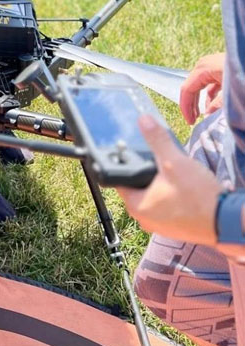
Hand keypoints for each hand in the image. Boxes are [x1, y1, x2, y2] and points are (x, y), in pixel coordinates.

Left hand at [118, 115, 220, 244]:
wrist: (226, 220)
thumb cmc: (198, 196)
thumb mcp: (174, 162)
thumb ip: (156, 140)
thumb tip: (142, 120)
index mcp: (136, 206)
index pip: (120, 179)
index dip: (126, 162)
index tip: (133, 150)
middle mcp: (144, 219)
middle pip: (137, 186)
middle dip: (146, 171)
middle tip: (158, 158)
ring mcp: (160, 224)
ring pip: (153, 195)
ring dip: (160, 182)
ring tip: (171, 170)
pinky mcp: (174, 226)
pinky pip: (166, 204)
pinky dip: (170, 194)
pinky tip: (182, 185)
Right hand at [180, 52, 224, 124]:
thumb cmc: (243, 75)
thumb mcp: (231, 93)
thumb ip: (218, 105)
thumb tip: (207, 115)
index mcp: (203, 69)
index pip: (187, 90)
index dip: (186, 107)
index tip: (190, 123)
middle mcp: (204, 65)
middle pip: (191, 87)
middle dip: (191, 105)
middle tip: (193, 122)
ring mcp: (212, 66)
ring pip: (200, 86)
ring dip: (200, 101)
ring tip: (202, 116)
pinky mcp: (220, 69)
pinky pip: (209, 84)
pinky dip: (209, 95)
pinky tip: (212, 106)